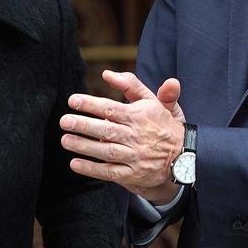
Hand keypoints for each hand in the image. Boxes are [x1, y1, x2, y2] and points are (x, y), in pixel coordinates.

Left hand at [60, 70, 185, 203]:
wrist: (183, 155)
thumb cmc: (162, 124)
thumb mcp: (152, 101)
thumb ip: (131, 85)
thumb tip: (108, 73)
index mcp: (138, 116)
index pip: (110, 108)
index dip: (90, 104)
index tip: (72, 100)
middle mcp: (135, 136)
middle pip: (106, 130)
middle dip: (83, 125)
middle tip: (64, 121)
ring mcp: (135, 156)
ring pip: (106, 151)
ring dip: (84, 146)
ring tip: (65, 140)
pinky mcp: (134, 174)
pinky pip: (110, 172)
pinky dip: (92, 169)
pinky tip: (75, 164)